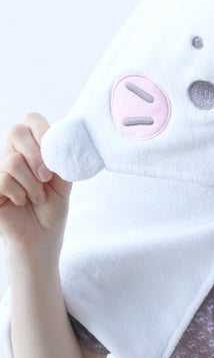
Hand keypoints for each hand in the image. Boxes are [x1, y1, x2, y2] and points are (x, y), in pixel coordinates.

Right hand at [0, 113, 71, 257]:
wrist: (43, 237)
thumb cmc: (53, 206)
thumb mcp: (64, 179)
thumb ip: (61, 157)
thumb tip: (64, 138)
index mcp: (32, 148)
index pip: (31, 120)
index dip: (43, 130)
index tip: (55, 152)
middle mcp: (12, 154)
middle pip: (17, 131)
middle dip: (38, 156)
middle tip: (47, 177)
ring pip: (12, 159)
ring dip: (32, 182)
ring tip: (38, 197)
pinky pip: (2, 179)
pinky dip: (18, 192)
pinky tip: (21, 201)